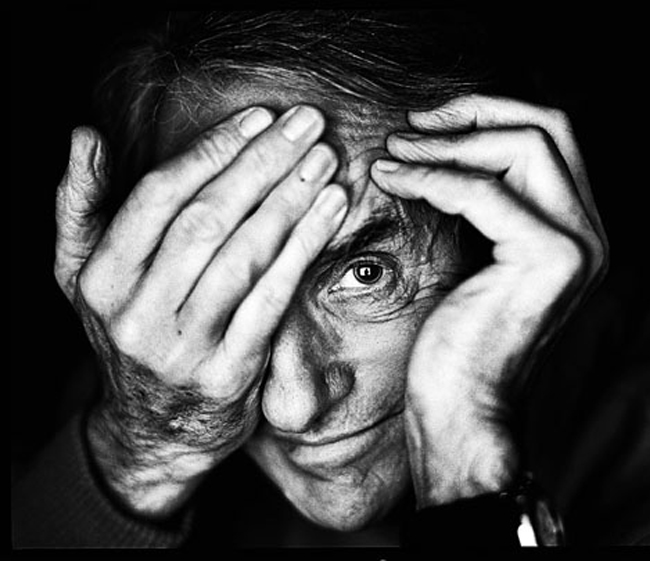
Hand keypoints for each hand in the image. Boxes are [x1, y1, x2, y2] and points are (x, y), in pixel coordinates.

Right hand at [54, 105, 347, 516]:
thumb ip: (80, 208)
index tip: (258, 117)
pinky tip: (331, 211)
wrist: (154, 428)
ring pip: (243, 256)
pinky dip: (303, 249)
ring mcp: (182, 348)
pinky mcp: (228, 375)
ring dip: (290, 200)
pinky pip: (271, 300)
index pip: (159, 197)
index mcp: (99, 279)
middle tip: (305, 124)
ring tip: (324, 160)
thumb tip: (85, 136)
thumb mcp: (84, 277)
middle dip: (262, 164)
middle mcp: (135, 313)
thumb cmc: (130, 334)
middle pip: (207, 220)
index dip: (212, 151)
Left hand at [370, 95, 607, 506]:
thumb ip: (483, 204)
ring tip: (391, 153)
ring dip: (446, 143)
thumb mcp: (473, 257)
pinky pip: (482, 190)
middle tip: (407, 129)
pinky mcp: (548, 258)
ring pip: (522, 146)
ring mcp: (577, 244)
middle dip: (472, 114)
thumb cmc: (454, 339)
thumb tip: (444, 143)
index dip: (487, 115)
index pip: (549, 138)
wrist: (458, 407)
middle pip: (547, 128)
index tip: (425, 125)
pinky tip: (388, 179)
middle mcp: (589, 232)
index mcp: (574, 229)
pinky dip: (429, 177)